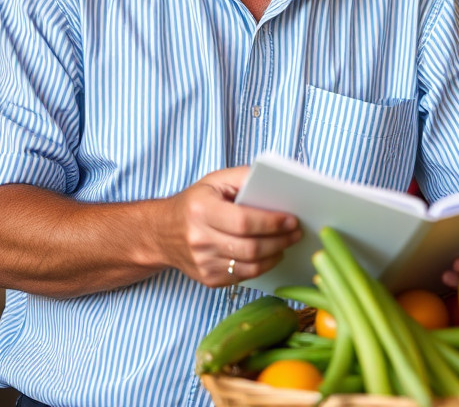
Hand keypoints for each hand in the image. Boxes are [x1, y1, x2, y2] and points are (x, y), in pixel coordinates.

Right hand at [159, 166, 302, 286]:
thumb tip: (277, 183)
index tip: (292, 219)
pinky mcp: (207, 280)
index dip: (272, 222)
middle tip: (296, 233)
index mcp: (201, 211)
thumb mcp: (215, 181)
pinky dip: (261, 267)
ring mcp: (202, 263)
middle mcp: (199, 240)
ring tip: (287, 243)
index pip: (244, 222)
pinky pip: (242, 277)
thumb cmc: (195, 202)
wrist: (162, 232)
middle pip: (250, 248)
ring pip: (250, 266)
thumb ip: (244, 177)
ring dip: (275, 255)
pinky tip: (270, 255)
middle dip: (280, 240)